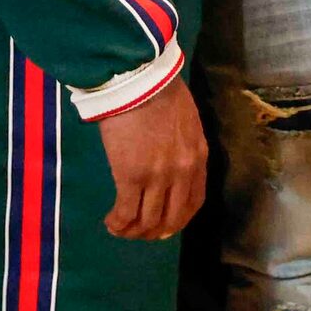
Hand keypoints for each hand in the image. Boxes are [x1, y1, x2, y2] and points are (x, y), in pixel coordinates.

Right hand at [96, 79, 205, 240]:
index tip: (166, 224)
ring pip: (149, 220)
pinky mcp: (131, 176)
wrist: (139, 77)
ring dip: (134, 231)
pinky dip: (118, 224)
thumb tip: (168, 157)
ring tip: (121, 229)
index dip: (179, 218)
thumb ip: (182, 143)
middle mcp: (183, 172)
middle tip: (141, 232)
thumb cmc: (159, 89)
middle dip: (155, 231)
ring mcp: (158, 176)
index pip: (195, 200)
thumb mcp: (185, 119)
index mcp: (198, 156)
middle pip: (173, 217)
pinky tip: (111, 223)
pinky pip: (126, 212)